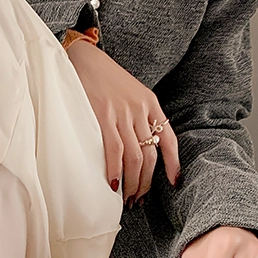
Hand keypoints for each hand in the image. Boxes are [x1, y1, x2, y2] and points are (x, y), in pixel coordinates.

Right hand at [66, 39, 180, 204]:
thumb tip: (137, 148)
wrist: (82, 57)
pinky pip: (114, 151)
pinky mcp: (103, 117)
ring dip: (131, 183)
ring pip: (135, 158)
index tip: (174, 183)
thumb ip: (136, 116)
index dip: (173, 164)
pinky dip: (115, 171)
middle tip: (138, 199)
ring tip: (126, 199)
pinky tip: (113, 185)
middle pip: (150, 156)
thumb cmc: (102, 79)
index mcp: (150, 104)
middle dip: (146, 183)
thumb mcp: (129, 94)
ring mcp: (122, 114)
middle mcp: (139, 110)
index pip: (169, 139)